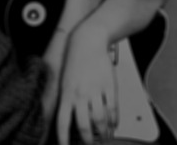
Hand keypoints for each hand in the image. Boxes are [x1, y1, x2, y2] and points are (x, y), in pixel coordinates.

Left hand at [56, 24, 117, 144]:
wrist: (88, 41)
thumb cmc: (75, 61)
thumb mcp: (65, 81)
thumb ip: (66, 100)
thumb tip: (66, 119)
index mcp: (66, 93)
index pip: (62, 121)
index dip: (63, 137)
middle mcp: (80, 94)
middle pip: (84, 124)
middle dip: (88, 139)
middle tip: (91, 144)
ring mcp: (96, 91)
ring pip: (100, 119)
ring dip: (103, 132)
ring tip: (104, 137)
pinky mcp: (110, 86)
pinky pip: (113, 108)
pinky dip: (114, 120)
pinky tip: (113, 125)